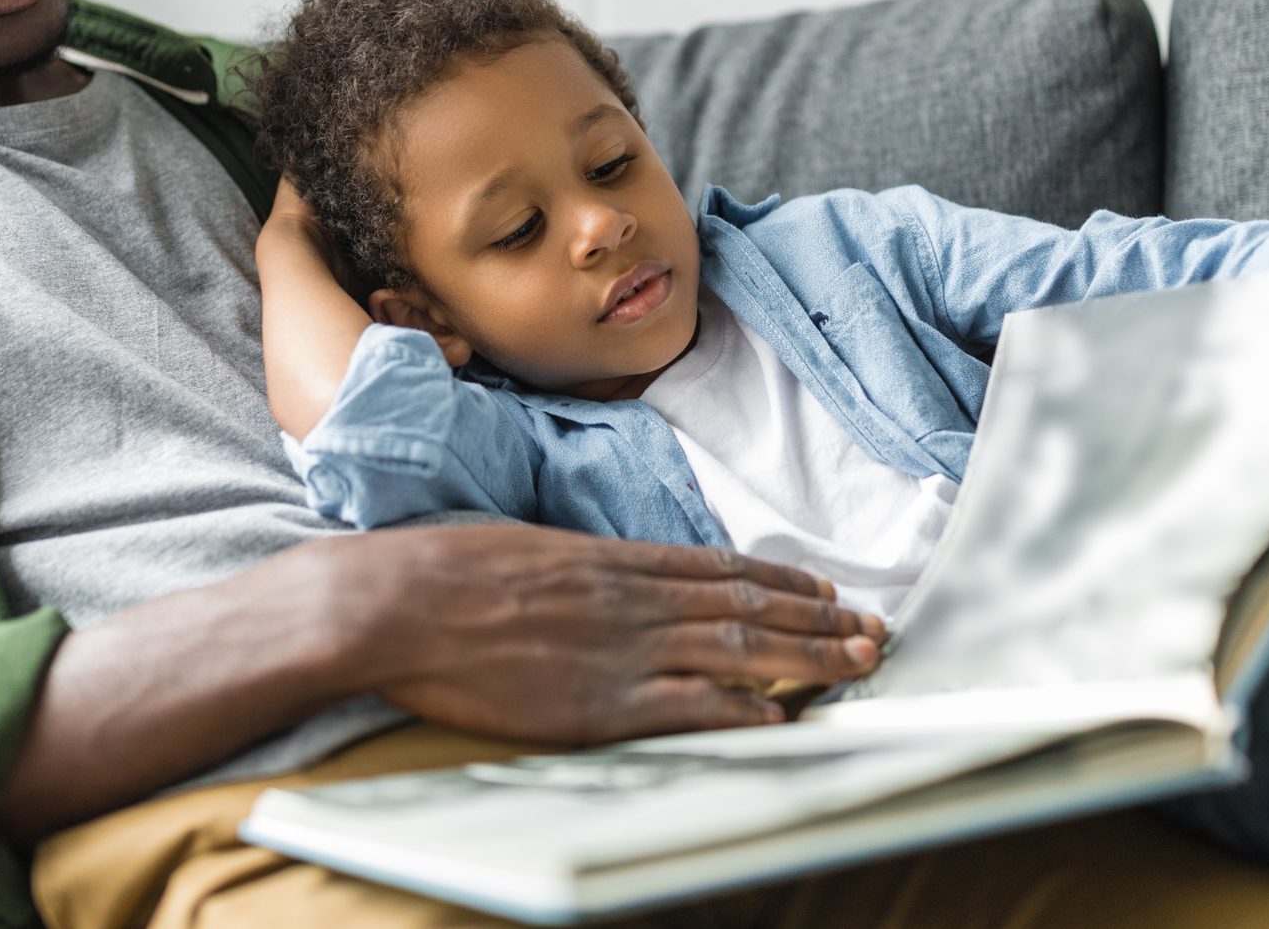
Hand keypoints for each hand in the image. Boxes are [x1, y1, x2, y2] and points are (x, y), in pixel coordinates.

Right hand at [314, 524, 885, 742]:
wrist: (394, 604)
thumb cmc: (440, 575)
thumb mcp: (521, 551)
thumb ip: (574, 568)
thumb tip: (600, 577)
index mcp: (610, 558)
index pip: (718, 566)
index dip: (781, 578)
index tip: (823, 585)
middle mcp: (632, 598)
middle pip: (747, 605)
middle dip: (817, 617)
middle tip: (874, 627)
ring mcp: (621, 649)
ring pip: (738, 649)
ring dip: (807, 656)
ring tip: (858, 662)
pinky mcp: (600, 703)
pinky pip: (691, 707)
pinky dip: (743, 712)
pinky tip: (782, 718)